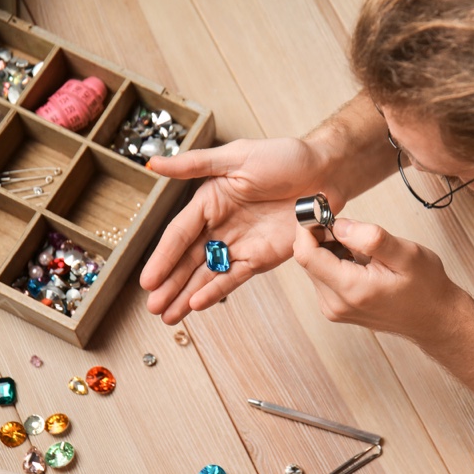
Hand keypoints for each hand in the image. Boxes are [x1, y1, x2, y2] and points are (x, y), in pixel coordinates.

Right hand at [140, 137, 337, 324]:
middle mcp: (220, 225)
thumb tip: (154, 164)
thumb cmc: (284, 157)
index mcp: (209, 200)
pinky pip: (235, 277)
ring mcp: (240, 243)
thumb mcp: (237, 156)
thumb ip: (195, 164)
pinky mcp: (261, 257)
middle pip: (189, 259)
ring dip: (187, 294)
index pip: (179, 234)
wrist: (326, 172)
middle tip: (153, 308)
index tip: (147, 280)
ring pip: (208, 274)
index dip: (163, 258)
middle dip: (170, 284)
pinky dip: (216, 291)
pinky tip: (197, 305)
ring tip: (167, 316)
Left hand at [293, 217, 463, 338]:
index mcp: (351, 289)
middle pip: (307, 259)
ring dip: (330, 248)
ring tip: (364, 249)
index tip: (320, 209)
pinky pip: (324, 276)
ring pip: (314, 267)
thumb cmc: (426, 287)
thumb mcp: (407, 254)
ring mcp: (334, 308)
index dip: (307, 227)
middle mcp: (336, 303)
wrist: (435, 319)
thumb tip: (339, 225)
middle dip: (321, 236)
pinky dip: (335, 261)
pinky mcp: (337, 308)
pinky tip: (361, 261)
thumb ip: (371, 238)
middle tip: (352, 227)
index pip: (306, 254)